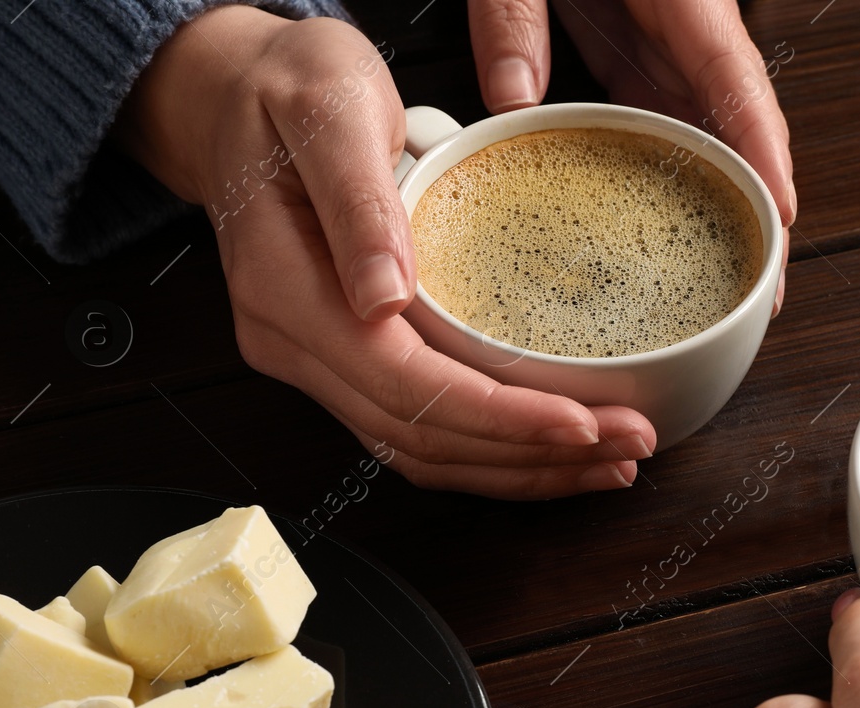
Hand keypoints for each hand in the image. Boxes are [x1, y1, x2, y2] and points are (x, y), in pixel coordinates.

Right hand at [117, 6, 653, 498]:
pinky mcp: (346, 363)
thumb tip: (384, 295)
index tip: (582, 423)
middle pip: (421, 438)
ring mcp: (317, 362)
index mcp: (287, 291)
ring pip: (421, 451)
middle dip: (530, 455)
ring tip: (608, 461)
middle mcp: (295, 345)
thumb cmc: (284, 86)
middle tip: (626, 447)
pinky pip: (419, 429)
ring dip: (518, 468)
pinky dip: (490, 449)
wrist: (233, 99)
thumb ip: (358, 197)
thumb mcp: (327, 104)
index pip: (406, 386)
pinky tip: (551, 446)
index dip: (498, 417)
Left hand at [468, 0, 794, 313]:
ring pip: (714, 126)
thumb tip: (511, 99)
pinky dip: (684, 172)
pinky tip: (679, 227)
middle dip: (761, 205)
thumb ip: (514, 16)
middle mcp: (689, 20)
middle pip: (741, 120)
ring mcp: (671, 35)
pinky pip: (673, 114)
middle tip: (765, 288)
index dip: (764, 152)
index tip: (782, 214)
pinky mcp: (643, 43)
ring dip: (729, 200)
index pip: (735, 80)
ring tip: (735, 280)